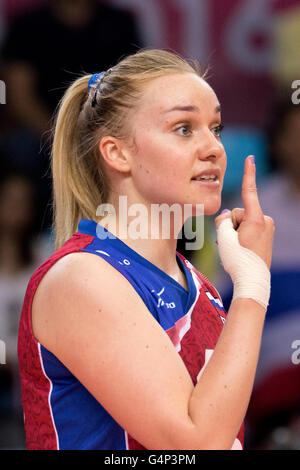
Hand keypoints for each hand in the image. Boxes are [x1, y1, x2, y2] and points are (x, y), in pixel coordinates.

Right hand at [215, 155, 274, 269]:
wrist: (253, 281)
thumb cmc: (238, 260)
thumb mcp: (224, 237)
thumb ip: (222, 220)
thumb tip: (226, 216)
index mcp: (256, 219)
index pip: (249, 191)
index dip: (248, 173)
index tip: (250, 157)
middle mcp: (265, 221)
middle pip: (238, 212)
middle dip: (230, 223)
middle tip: (229, 242)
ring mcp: (267, 229)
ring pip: (242, 221)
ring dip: (234, 231)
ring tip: (233, 248)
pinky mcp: (265, 236)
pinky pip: (247, 229)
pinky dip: (240, 236)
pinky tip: (237, 249)